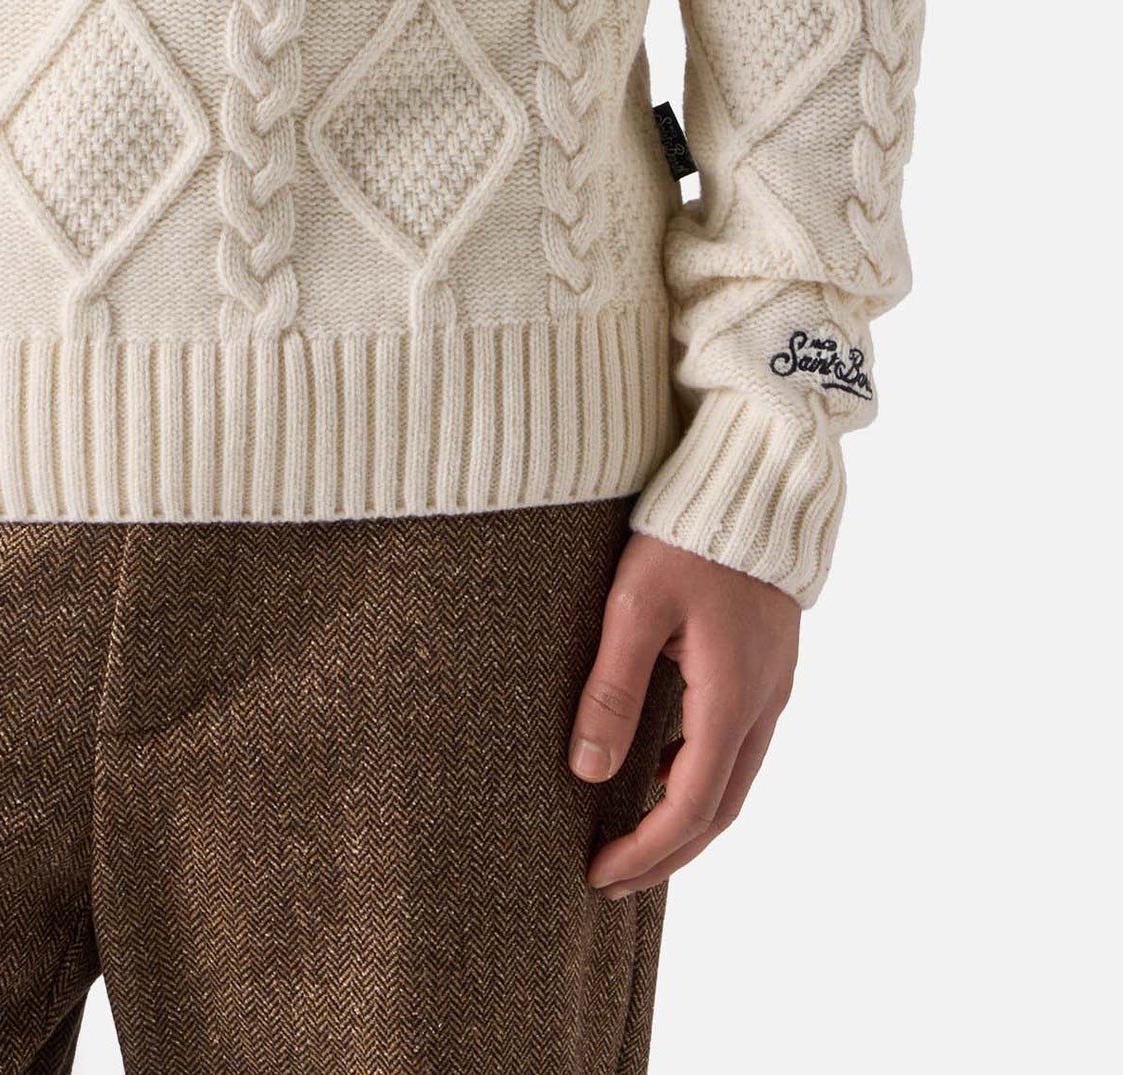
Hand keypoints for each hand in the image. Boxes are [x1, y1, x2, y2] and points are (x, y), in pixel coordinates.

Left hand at [568, 530, 798, 898]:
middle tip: (611, 878)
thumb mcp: (636, 606)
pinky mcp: (768, 667)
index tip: (599, 875)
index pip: (689, 808)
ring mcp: (772, 688)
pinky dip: (702, 777)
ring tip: (631, 837)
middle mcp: (762, 705)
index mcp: (731, 698)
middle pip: (719, 810)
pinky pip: (739, 746)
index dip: (646, 852)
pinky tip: (660, 767)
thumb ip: (613, 688)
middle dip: (666, 853)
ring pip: (735, 782)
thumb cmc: (689, 535)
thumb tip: (588, 770)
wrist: (757, 482)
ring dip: (686, 819)